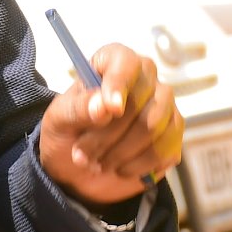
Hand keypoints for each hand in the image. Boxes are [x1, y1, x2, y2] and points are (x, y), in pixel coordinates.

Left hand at [39, 44, 183, 207]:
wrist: (80, 168)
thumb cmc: (69, 132)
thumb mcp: (59, 120)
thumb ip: (78, 109)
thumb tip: (103, 106)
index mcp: (114, 63)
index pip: (126, 62)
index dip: (119, 84)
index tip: (111, 110)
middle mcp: (145, 79)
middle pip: (140, 102)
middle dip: (107, 136)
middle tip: (82, 155)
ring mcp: (164, 106)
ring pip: (154, 128)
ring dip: (121, 153)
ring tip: (99, 164)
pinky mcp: (173, 135)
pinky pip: (164, 150)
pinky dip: (138, 166)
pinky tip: (120, 169)